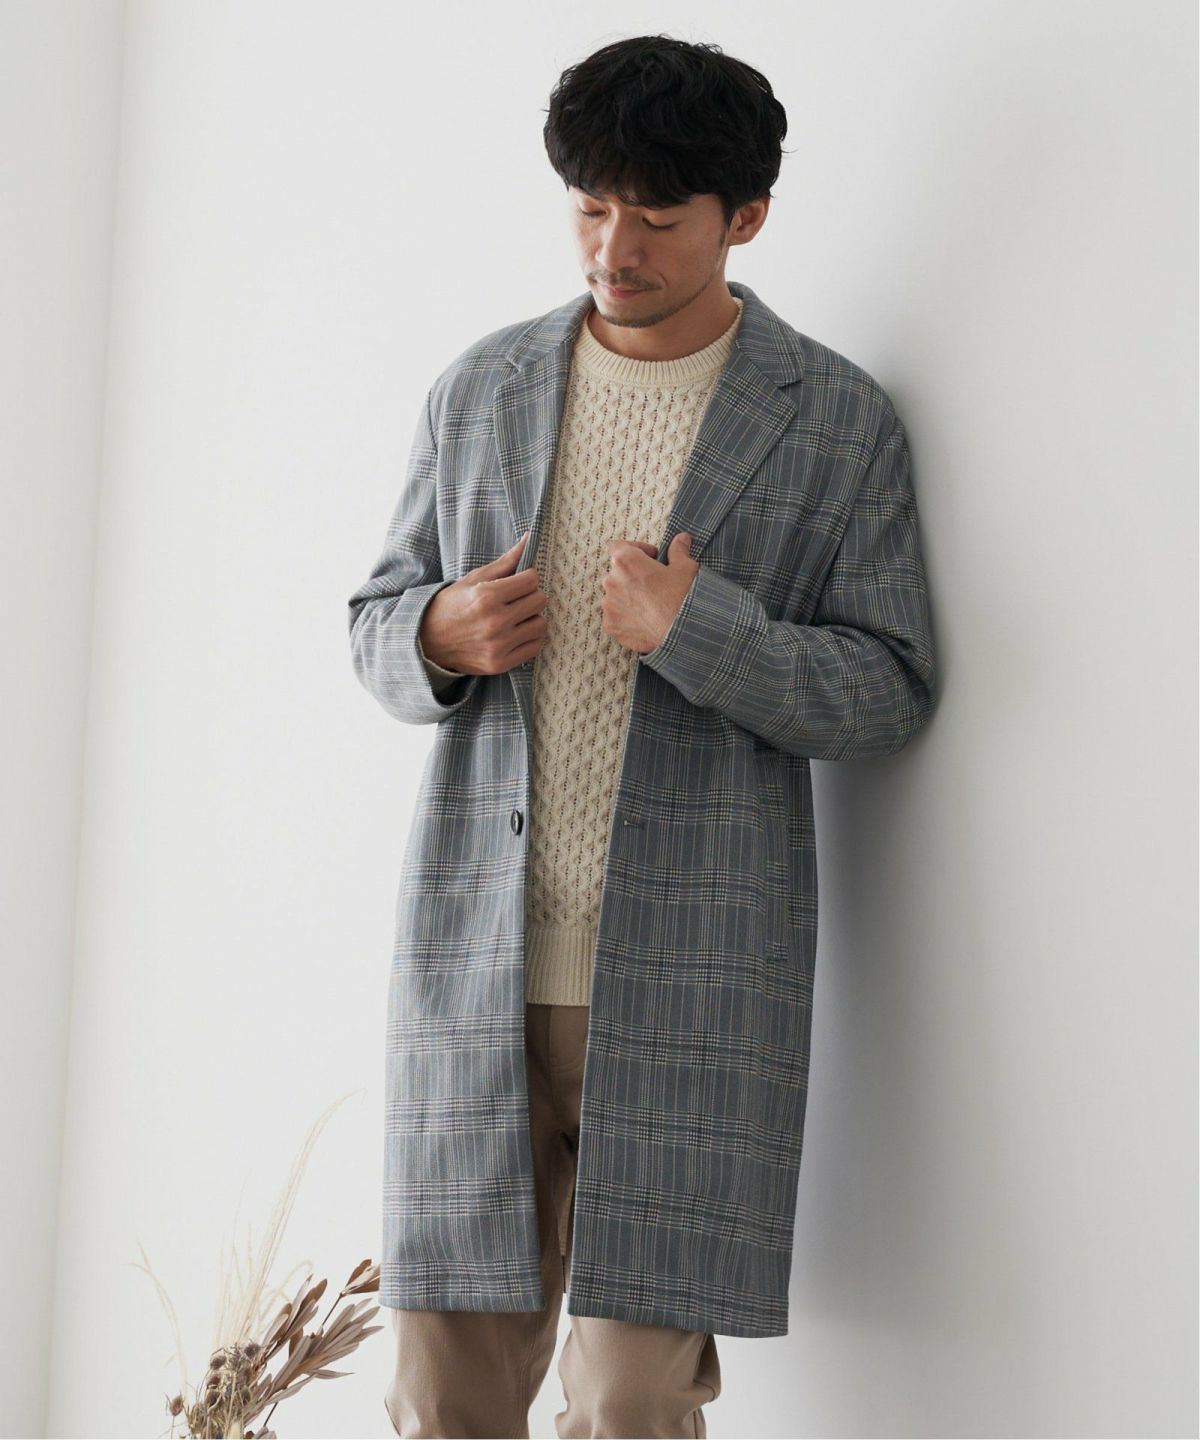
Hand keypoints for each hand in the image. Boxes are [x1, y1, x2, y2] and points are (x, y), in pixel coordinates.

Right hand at [419, 532, 549, 674]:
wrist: (427, 641)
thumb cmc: (450, 606)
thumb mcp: (472, 579)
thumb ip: (504, 562)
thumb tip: (528, 539)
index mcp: (487, 596)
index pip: (531, 580)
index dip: (528, 578)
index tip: (519, 582)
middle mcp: (495, 621)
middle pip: (539, 601)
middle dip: (531, 596)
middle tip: (518, 599)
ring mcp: (498, 645)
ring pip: (541, 624)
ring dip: (533, 618)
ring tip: (518, 617)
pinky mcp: (500, 663)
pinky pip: (534, 647)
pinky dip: (530, 639)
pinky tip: (516, 633)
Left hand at [601, 531, 698, 654]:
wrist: (682, 633)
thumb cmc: (683, 597)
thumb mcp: (685, 568)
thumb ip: (678, 550)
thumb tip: (681, 538)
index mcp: (625, 561)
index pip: (618, 546)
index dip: (635, 549)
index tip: (650, 558)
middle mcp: (611, 581)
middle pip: (618, 572)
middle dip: (633, 575)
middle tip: (654, 584)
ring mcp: (608, 605)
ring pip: (615, 595)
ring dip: (628, 596)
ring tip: (650, 605)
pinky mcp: (610, 625)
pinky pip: (615, 616)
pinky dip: (627, 616)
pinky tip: (644, 620)